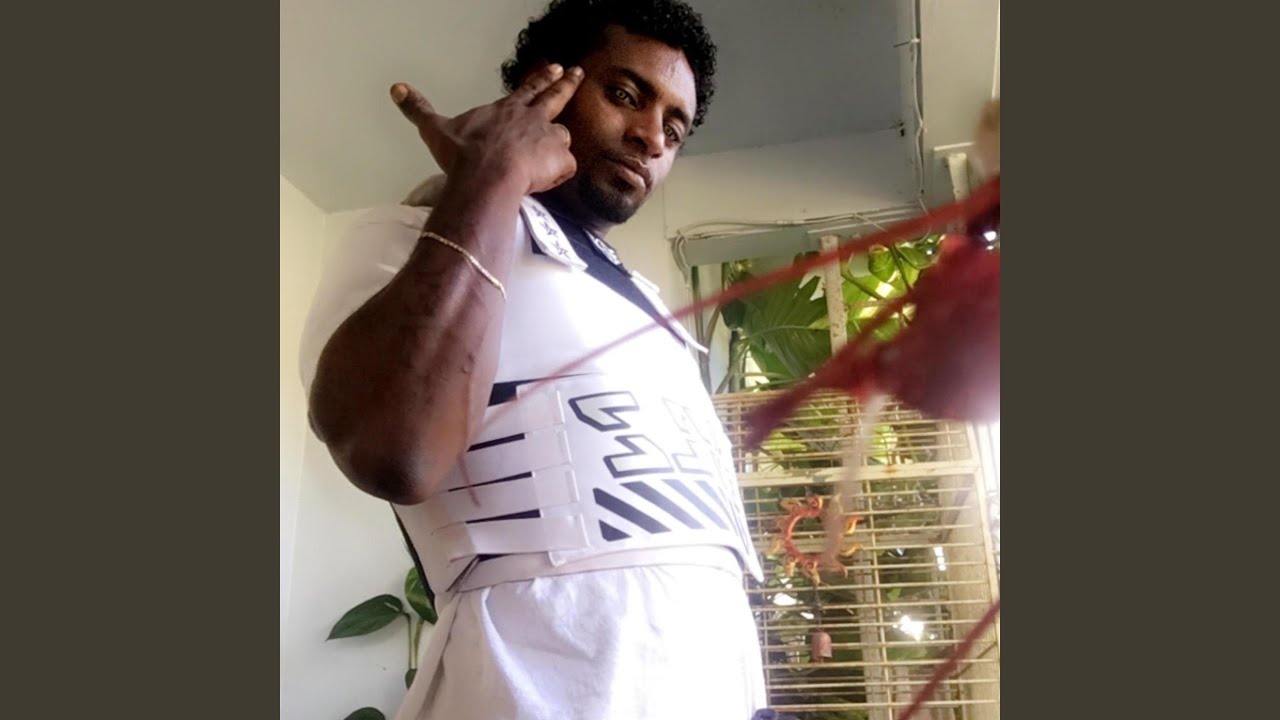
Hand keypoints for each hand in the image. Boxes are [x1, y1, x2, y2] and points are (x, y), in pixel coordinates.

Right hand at [390, 63, 583, 194]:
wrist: (485, 175)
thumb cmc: (462, 153)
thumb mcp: (435, 129)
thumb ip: (418, 108)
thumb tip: (396, 89)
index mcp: (507, 110)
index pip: (528, 89)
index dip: (541, 79)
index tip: (556, 67)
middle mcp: (531, 118)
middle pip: (554, 97)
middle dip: (566, 84)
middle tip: (577, 73)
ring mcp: (549, 138)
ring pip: (562, 138)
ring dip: (557, 145)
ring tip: (550, 156)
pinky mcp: (560, 160)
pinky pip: (565, 168)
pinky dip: (558, 174)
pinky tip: (545, 179)